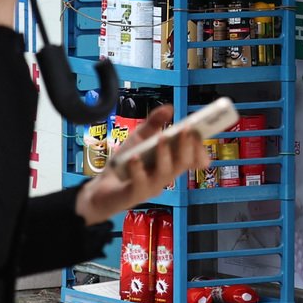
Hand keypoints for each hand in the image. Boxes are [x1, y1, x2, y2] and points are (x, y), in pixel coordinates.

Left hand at [75, 107, 209, 224]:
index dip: (199, 148)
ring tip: (161, 138)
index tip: (199, 132)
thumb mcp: (139, 139)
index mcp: (169, 163)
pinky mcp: (135, 194)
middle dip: (187, 147)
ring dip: (164, 154)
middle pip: (182, 164)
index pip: (192, 158)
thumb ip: (153, 124)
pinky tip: (134, 159)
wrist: (102, 188)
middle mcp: (164, 176)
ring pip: (165, 173)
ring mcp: (151, 186)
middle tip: (186, 130)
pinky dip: (138, 169)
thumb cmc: (125, 164)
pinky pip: (140, 182)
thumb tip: (169, 108)